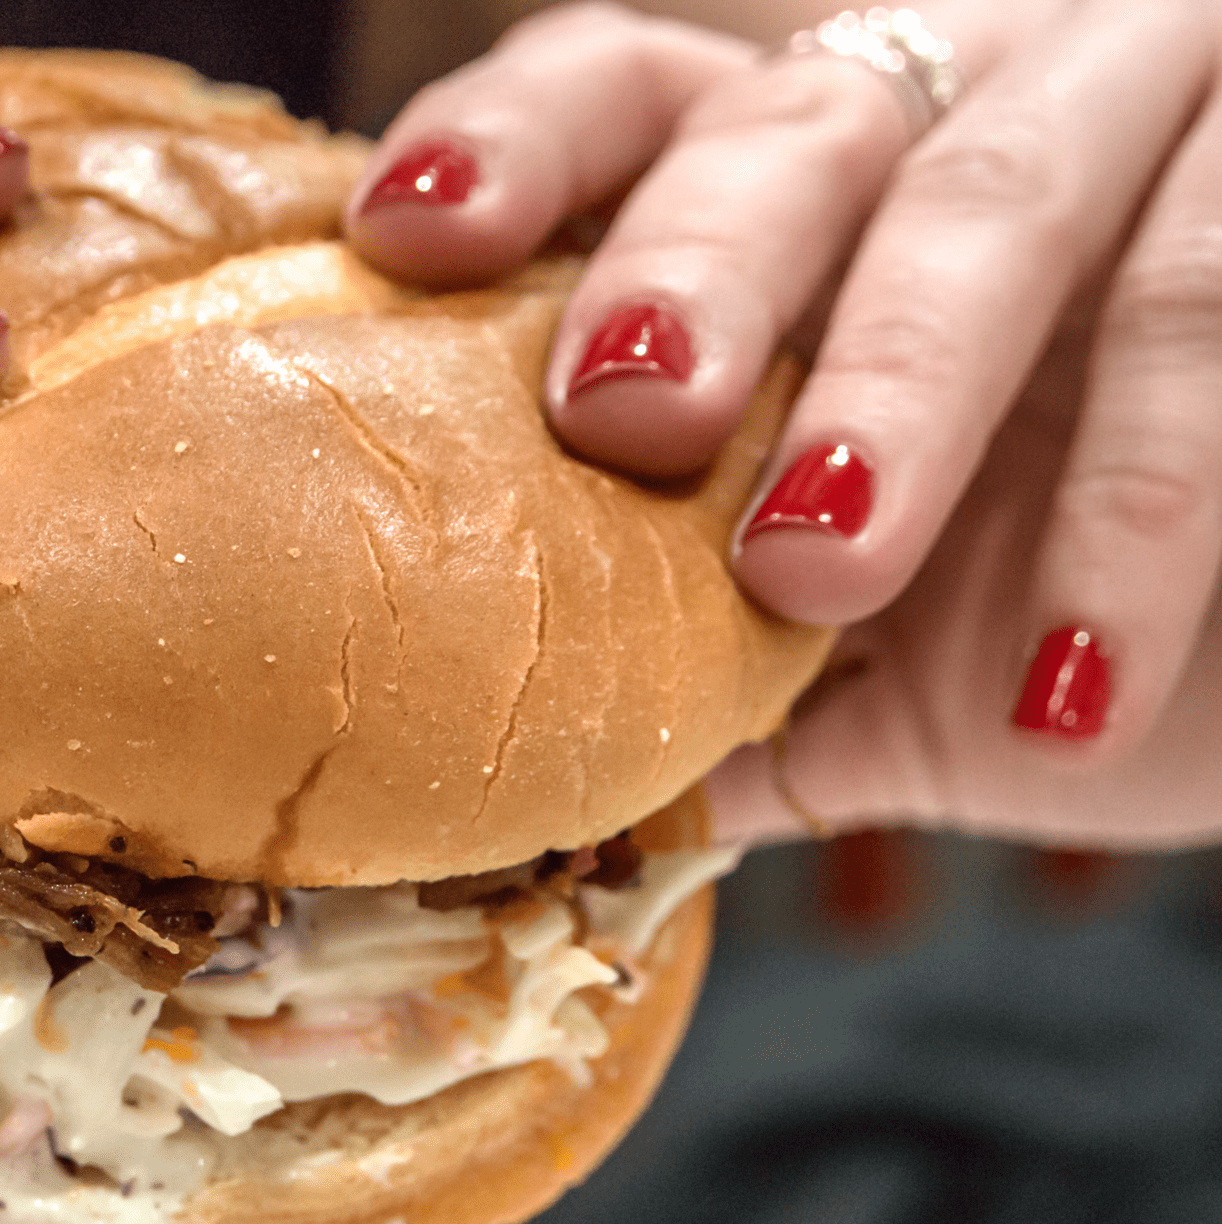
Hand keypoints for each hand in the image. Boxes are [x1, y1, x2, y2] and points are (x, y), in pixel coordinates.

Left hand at [344, 1, 1221, 845]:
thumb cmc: (1080, 599)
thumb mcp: (887, 636)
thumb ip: (725, 688)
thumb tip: (537, 811)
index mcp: (814, 185)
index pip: (632, 92)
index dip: (515, 147)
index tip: (404, 240)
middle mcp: (965, 114)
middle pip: (792, 130)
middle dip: (696, 264)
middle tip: (619, 412)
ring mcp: (1157, 135)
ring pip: (1002, 205)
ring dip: (898, 386)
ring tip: (811, 566)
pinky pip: (1220, 319)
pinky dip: (1141, 509)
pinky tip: (1065, 683)